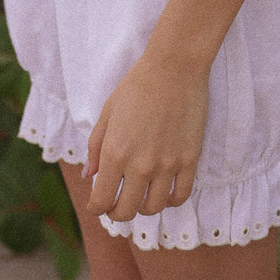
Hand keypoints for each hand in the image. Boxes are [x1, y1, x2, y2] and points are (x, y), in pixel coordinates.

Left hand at [84, 50, 209, 221]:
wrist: (174, 67)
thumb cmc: (137, 85)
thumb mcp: (108, 112)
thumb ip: (96, 147)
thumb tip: (89, 176)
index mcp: (115, 153)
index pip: (101, 202)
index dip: (96, 207)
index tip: (98, 203)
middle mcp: (140, 165)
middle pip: (126, 212)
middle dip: (117, 212)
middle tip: (117, 202)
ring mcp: (167, 165)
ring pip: (153, 208)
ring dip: (143, 206)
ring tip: (140, 194)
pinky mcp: (189, 160)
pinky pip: (180, 196)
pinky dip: (170, 200)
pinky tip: (164, 190)